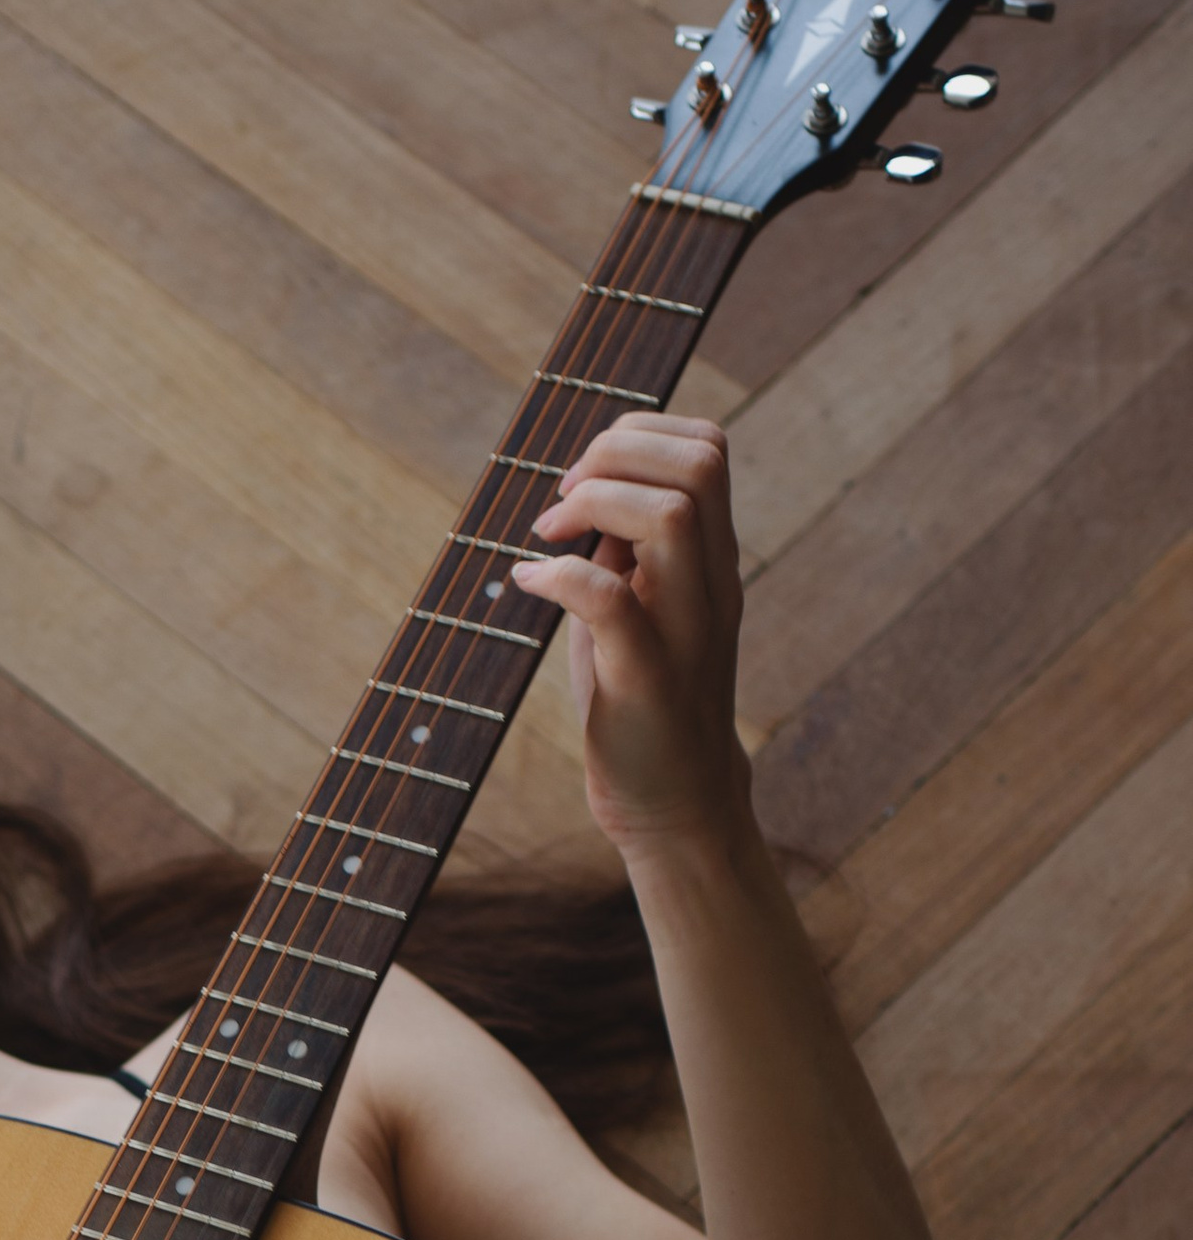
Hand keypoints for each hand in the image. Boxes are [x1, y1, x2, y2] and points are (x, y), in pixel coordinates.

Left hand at [508, 419, 750, 864]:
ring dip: (595, 505)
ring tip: (550, 536)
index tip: (580, 482)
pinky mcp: (648, 680)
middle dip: (616, 455)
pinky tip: (526, 584)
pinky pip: (611, 599)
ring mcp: (686, 630)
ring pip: (673, 515)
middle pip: (700, 463)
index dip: (637, 437)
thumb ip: (624, 546)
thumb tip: (582, 488)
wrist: (675, 802)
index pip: (708, 447)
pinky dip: (558, 577)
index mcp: (713, 560)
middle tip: (563, 503)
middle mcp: (712, 585)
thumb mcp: (638, 604)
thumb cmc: (643, 700)